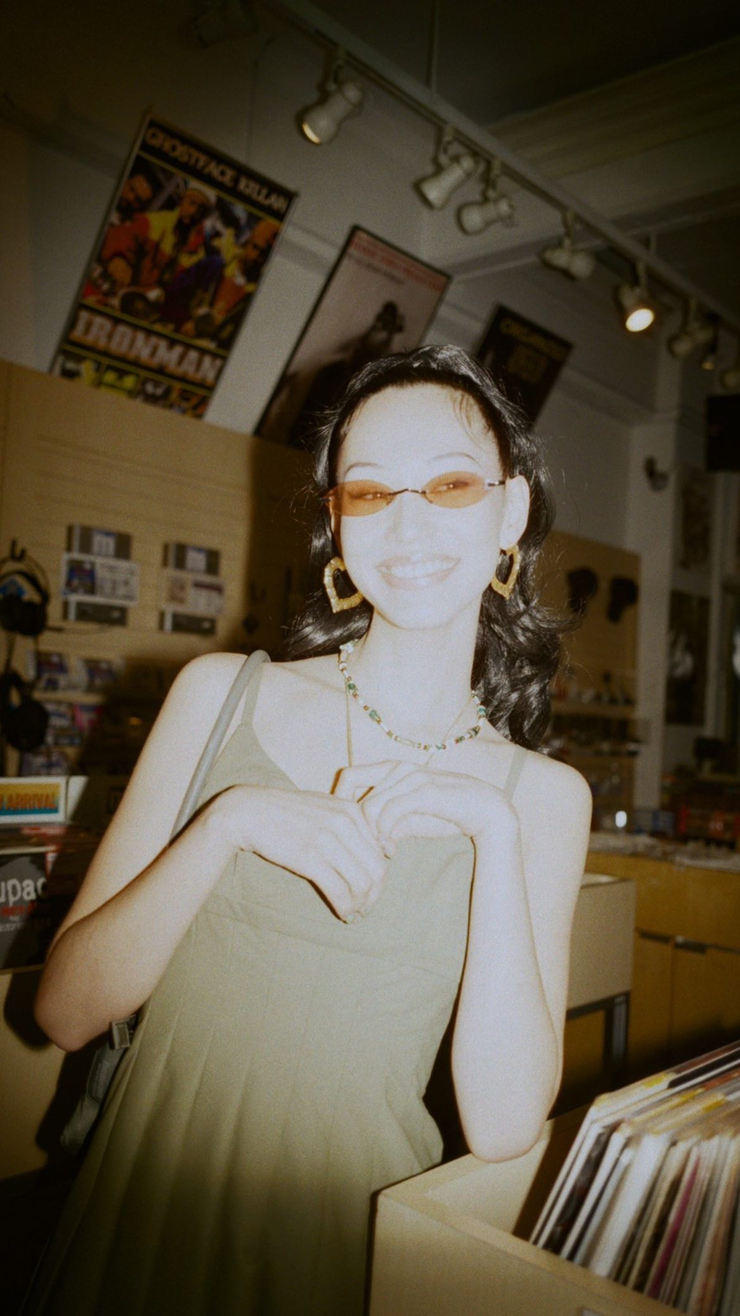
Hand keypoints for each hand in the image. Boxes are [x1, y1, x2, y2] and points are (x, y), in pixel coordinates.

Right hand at [215, 784, 387, 922]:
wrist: (249, 811)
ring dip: (361, 905)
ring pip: (362, 884)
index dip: (379, 877)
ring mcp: (327, 840)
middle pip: (377, 870)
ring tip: (353, 913)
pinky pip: (339, 891)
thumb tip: (382, 850)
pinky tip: (342, 914)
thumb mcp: (325, 807)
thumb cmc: (288, 812)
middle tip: (365, 908)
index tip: (370, 891)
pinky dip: (345, 908)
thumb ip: (352, 824)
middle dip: (374, 895)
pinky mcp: (309, 858)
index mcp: (352, 811)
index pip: (381, 852)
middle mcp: (345, 823)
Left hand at [334, 762, 518, 851]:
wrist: (485, 811)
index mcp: (392, 769)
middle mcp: (399, 768)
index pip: (348, 776)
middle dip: (359, 831)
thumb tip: (361, 836)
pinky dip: (385, 836)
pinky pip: (389, 813)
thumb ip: (385, 820)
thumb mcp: (408, 817)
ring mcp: (412, 777)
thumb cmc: (446, 814)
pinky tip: (393, 849)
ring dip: (373, 837)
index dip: (339, 801)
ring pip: (370, 808)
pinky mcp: (424, 790)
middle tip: (372, 851)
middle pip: (357, 799)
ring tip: (385, 852)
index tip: (345, 830)